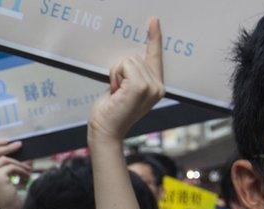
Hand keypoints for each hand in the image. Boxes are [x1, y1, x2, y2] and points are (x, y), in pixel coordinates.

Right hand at [0, 141, 30, 208]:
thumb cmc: (2, 207)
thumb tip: (11, 157)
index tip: (4, 142)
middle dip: (5, 147)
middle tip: (19, 145)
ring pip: (3, 160)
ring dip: (18, 163)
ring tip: (28, 170)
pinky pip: (11, 167)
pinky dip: (21, 170)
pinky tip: (26, 177)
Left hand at [88, 18, 164, 142]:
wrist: (105, 132)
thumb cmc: (111, 113)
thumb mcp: (124, 90)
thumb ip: (132, 76)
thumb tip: (128, 59)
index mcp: (156, 87)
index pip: (155, 57)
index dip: (154, 38)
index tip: (153, 21)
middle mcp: (158, 87)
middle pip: (136, 56)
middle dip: (120, 70)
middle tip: (117, 91)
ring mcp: (151, 87)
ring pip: (129, 60)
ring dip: (116, 74)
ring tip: (116, 93)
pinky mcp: (140, 86)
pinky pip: (124, 65)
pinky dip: (115, 75)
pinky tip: (115, 91)